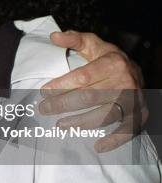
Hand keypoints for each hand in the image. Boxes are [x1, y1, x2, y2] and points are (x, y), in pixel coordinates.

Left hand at [40, 31, 147, 152]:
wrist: (137, 71)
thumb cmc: (108, 59)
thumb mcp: (93, 44)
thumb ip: (74, 39)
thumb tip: (54, 36)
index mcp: (113, 63)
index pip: (83, 77)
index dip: (61, 85)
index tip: (43, 91)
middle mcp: (125, 81)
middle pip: (90, 97)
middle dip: (63, 105)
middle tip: (44, 109)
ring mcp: (134, 100)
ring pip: (105, 115)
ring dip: (81, 123)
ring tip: (61, 125)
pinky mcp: (140, 115)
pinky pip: (127, 130)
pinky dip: (114, 140)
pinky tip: (98, 145)